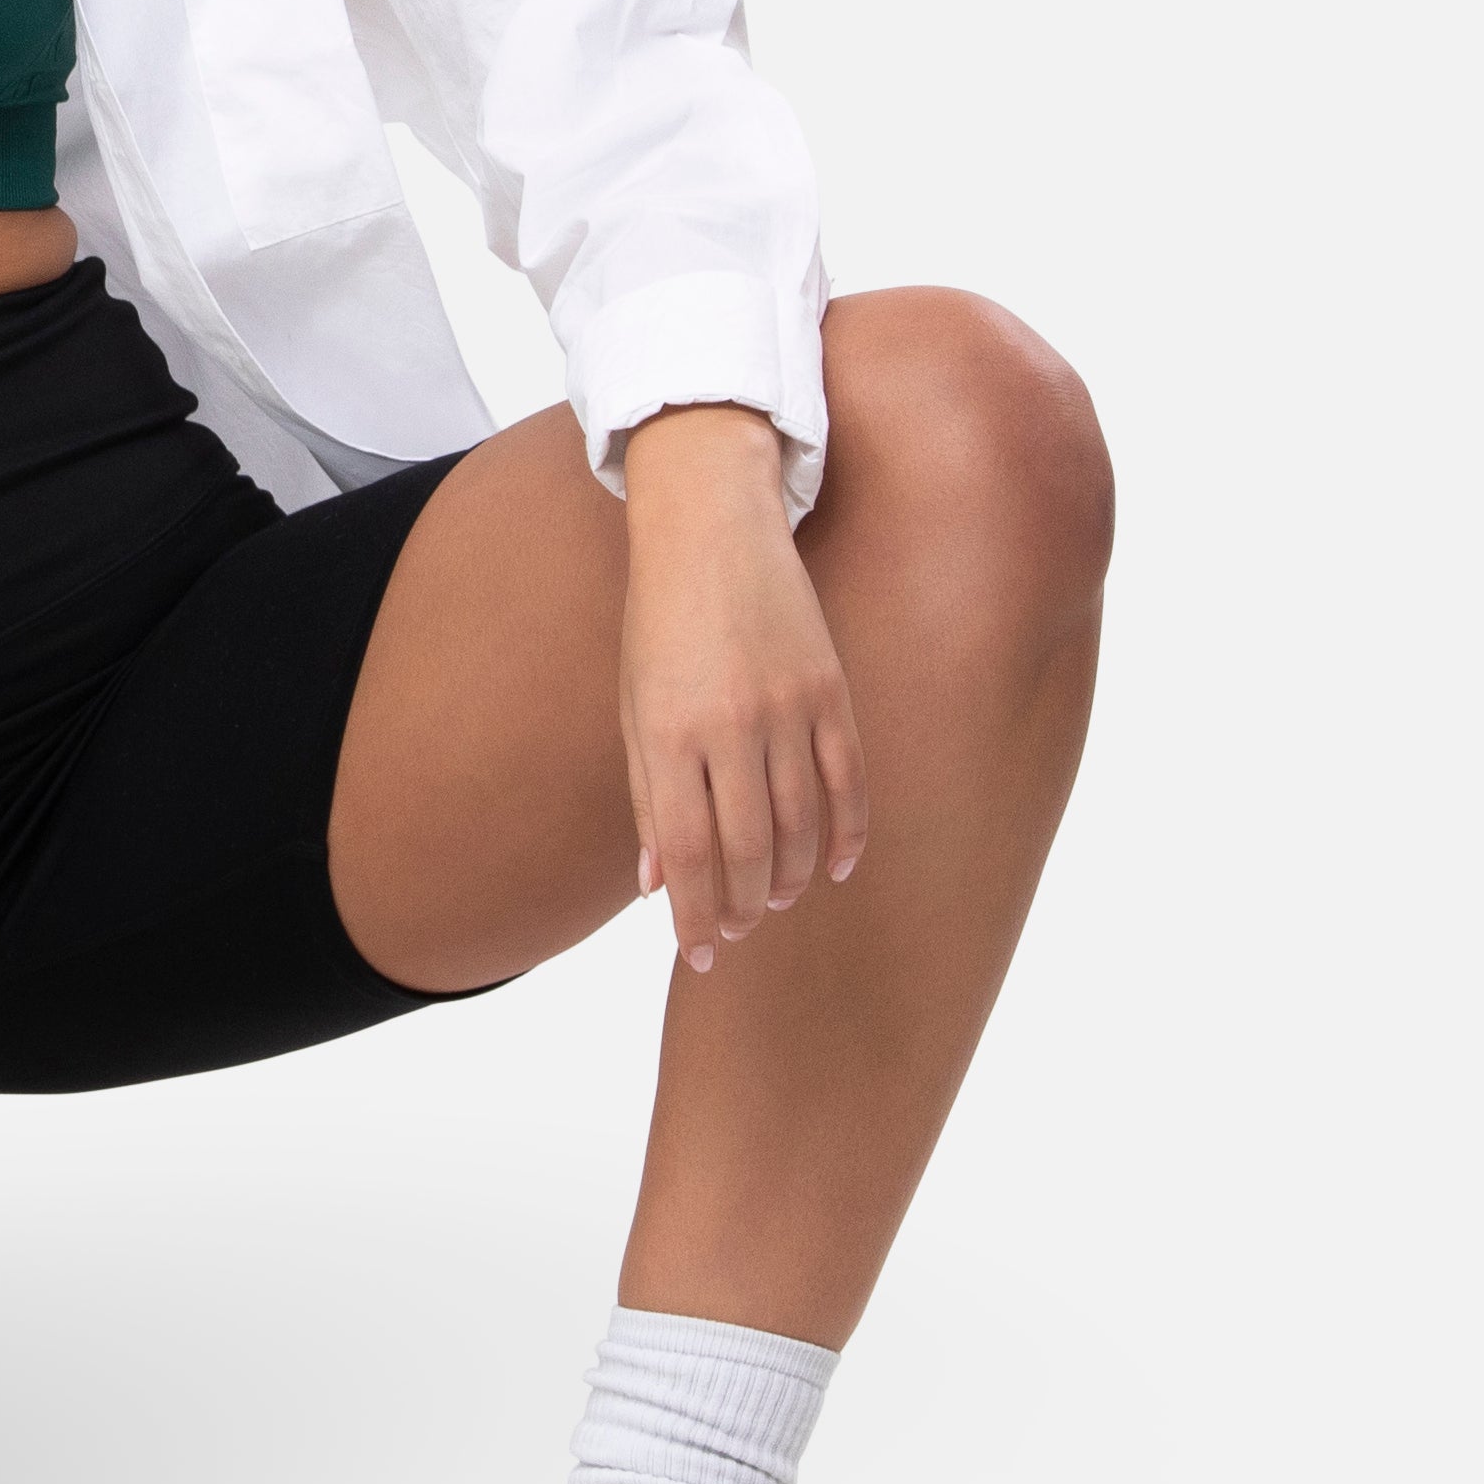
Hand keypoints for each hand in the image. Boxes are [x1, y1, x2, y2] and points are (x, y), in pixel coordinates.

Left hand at [616, 406, 869, 971]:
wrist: (710, 530)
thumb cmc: (658, 625)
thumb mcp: (634, 707)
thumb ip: (647, 796)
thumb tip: (654, 885)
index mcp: (669, 732)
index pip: (687, 852)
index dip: (695, 914)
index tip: (698, 953)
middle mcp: (731, 724)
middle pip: (748, 848)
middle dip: (743, 905)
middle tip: (739, 931)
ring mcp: (788, 707)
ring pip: (802, 824)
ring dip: (791, 877)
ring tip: (775, 901)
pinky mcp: (831, 689)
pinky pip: (850, 782)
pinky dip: (847, 834)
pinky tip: (837, 867)